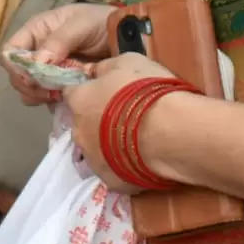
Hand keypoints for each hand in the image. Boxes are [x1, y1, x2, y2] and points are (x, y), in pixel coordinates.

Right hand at [0, 2, 115, 104]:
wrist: (126, 37)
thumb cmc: (101, 23)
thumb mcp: (80, 25)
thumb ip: (58, 41)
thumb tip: (37, 63)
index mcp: (36, 32)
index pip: (10, 51)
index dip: (15, 66)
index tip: (30, 78)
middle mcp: (37, 52)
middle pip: (17, 75)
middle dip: (28, 85)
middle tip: (47, 92)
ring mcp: (49, 71)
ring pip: (29, 90)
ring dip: (39, 96)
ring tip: (58, 96)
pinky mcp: (62, 86)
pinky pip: (48, 99)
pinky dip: (53, 103)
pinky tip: (67, 101)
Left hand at [65, 53, 179, 192]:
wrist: (171, 133)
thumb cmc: (147, 91)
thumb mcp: (127, 62)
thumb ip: (105, 68)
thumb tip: (94, 72)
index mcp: (79, 101)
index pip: (72, 94)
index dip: (87, 92)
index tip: (102, 92)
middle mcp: (79, 132)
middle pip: (81, 124)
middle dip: (96, 120)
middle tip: (124, 117)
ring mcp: (93, 160)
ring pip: (95, 150)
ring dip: (107, 145)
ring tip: (135, 141)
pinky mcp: (112, 182)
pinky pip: (114, 172)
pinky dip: (124, 166)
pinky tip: (142, 160)